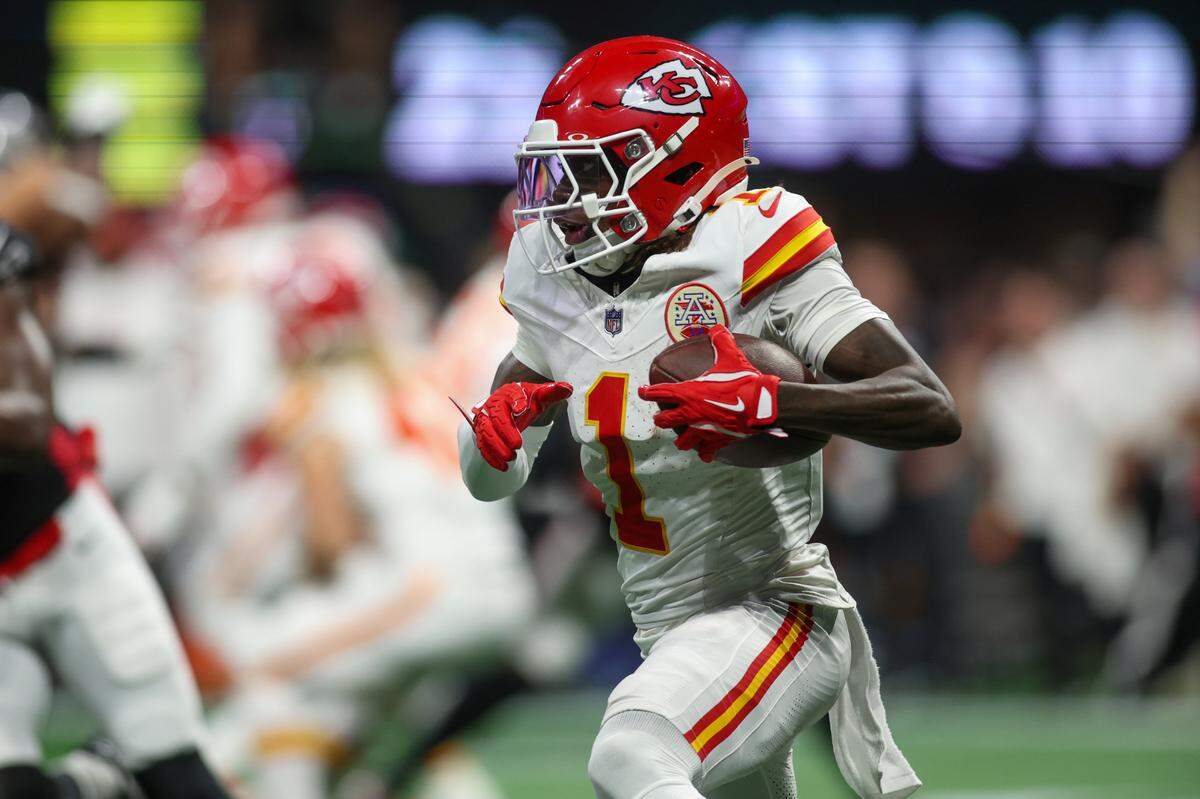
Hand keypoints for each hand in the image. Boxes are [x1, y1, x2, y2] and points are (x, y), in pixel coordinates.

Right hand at [470, 381, 571, 469]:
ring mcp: (485, 420)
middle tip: (517, 445)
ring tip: (511, 458)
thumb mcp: (540, 395)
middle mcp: (493, 405)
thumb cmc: (525, 400)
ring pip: (486, 434)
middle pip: (496, 418)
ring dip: (497, 448)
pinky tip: (503, 466)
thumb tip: (568, 388)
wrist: (509, 405)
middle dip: (505, 433)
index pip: (510, 395)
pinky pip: (482, 446)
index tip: (522, 409)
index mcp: (508, 393)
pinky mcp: (482, 434)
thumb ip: (552, 392)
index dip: (516, 401)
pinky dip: (491, 457)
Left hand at [638, 326, 779, 460]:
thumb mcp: (730, 357)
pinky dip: (705, 453)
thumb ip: (721, 342)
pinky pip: (706, 452)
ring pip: (682, 442)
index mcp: (688, 392)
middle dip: (661, 419)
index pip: (660, 393)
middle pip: (664, 421)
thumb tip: (718, 328)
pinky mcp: (716, 441)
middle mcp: (690, 413)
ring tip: (683, 438)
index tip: (642, 392)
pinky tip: (706, 454)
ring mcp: (702, 430)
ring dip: (682, 440)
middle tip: (661, 417)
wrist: (760, 404)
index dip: (648, 392)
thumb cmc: (742, 381)